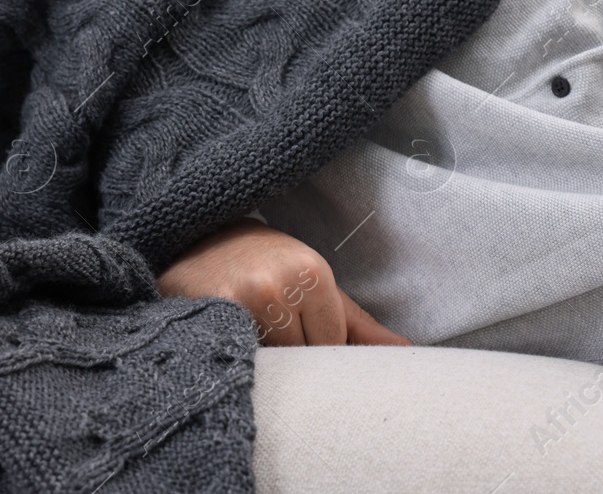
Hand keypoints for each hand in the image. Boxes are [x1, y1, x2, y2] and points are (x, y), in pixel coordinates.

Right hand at [156, 217, 410, 346]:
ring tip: (245, 331)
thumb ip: (360, 326)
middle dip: (288, 356)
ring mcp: (245, 296)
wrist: (195, 239)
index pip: (330, 346)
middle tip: (266, 331)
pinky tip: (225, 337)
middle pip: (301, 357)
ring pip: (270, 363)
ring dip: (260, 359)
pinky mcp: (211, 310)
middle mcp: (282, 281)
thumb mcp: (315, 287)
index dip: (312, 350)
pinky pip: (237, 357)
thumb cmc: (264, 266)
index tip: (291, 330)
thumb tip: (408, 353)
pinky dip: (234, 356)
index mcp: (313, 272)